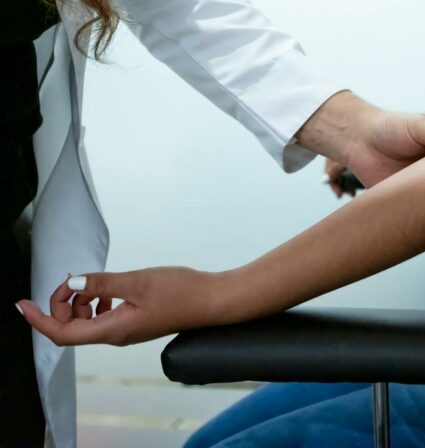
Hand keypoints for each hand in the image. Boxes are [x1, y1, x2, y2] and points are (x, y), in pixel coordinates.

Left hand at [17, 267, 220, 345]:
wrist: (212, 301)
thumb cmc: (182, 293)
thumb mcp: (138, 282)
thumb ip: (103, 283)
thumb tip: (74, 284)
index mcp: (113, 329)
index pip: (63, 334)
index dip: (39, 320)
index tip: (23, 305)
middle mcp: (117, 335)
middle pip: (72, 328)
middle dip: (63, 304)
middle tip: (74, 279)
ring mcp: (127, 330)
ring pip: (88, 321)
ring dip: (82, 301)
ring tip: (95, 281)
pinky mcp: (137, 321)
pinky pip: (105, 316)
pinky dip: (99, 300)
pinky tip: (111, 287)